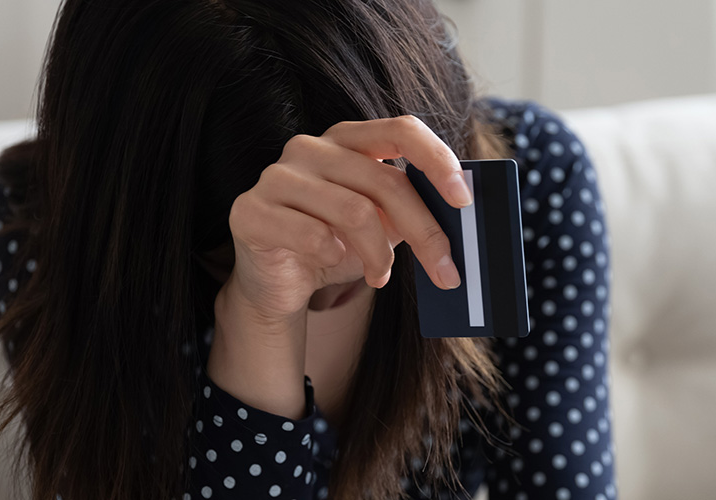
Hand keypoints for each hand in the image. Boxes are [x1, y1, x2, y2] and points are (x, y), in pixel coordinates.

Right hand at [208, 116, 472, 417]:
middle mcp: (310, 147)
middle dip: (425, 232)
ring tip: (382, 275)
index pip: (401, 129)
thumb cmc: (333, 244)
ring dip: (379, 255)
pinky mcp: (251, 211)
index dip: (438, 160)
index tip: (464, 200)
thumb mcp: (381, 225)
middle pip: (385, 182)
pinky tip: (332, 262)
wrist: (275, 281)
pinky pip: (312, 235)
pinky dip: (334, 257)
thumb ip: (412, 210)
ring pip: (354, 212)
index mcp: (347, 139)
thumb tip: (459, 216)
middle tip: (447, 272)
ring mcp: (277, 176)